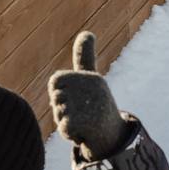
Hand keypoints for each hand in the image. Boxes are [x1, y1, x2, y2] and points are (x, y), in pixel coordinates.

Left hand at [48, 31, 126, 158]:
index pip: (56, 81)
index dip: (59, 93)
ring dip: (66, 123)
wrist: (113, 136)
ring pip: (59, 114)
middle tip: (80, 114)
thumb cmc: (97, 105)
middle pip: (55, 98)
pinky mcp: (84, 122)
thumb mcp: (91, 78)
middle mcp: (92, 89)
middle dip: (61, 110)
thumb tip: (88, 33)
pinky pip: (64, 128)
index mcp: (91, 78)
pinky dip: (69, 134)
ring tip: (83, 123)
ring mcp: (89, 105)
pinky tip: (83, 133)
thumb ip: (85, 57)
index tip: (75, 98)